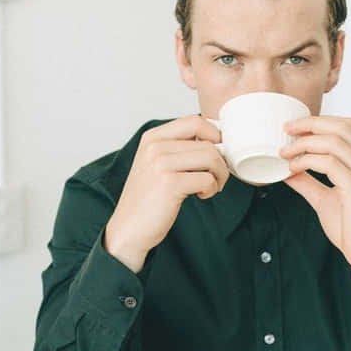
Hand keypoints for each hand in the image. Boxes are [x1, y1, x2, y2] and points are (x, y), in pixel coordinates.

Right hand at [104, 115, 228, 271]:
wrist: (129, 229)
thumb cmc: (148, 199)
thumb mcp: (157, 164)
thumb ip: (179, 148)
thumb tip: (217, 140)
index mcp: (153, 137)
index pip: (195, 121)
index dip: (215, 136)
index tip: (217, 153)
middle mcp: (155, 146)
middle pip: (208, 141)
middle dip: (221, 161)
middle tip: (217, 177)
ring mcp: (161, 163)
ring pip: (211, 157)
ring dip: (219, 175)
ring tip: (210, 187)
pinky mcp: (170, 183)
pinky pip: (207, 179)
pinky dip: (211, 189)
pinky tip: (200, 196)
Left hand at [280, 115, 350, 295]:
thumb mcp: (325, 200)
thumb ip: (308, 182)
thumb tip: (285, 169)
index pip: (348, 126)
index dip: (320, 121)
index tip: (294, 127)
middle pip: (341, 126)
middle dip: (310, 123)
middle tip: (286, 130)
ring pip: (334, 142)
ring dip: (304, 143)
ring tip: (285, 153)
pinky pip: (329, 163)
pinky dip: (307, 161)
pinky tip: (293, 169)